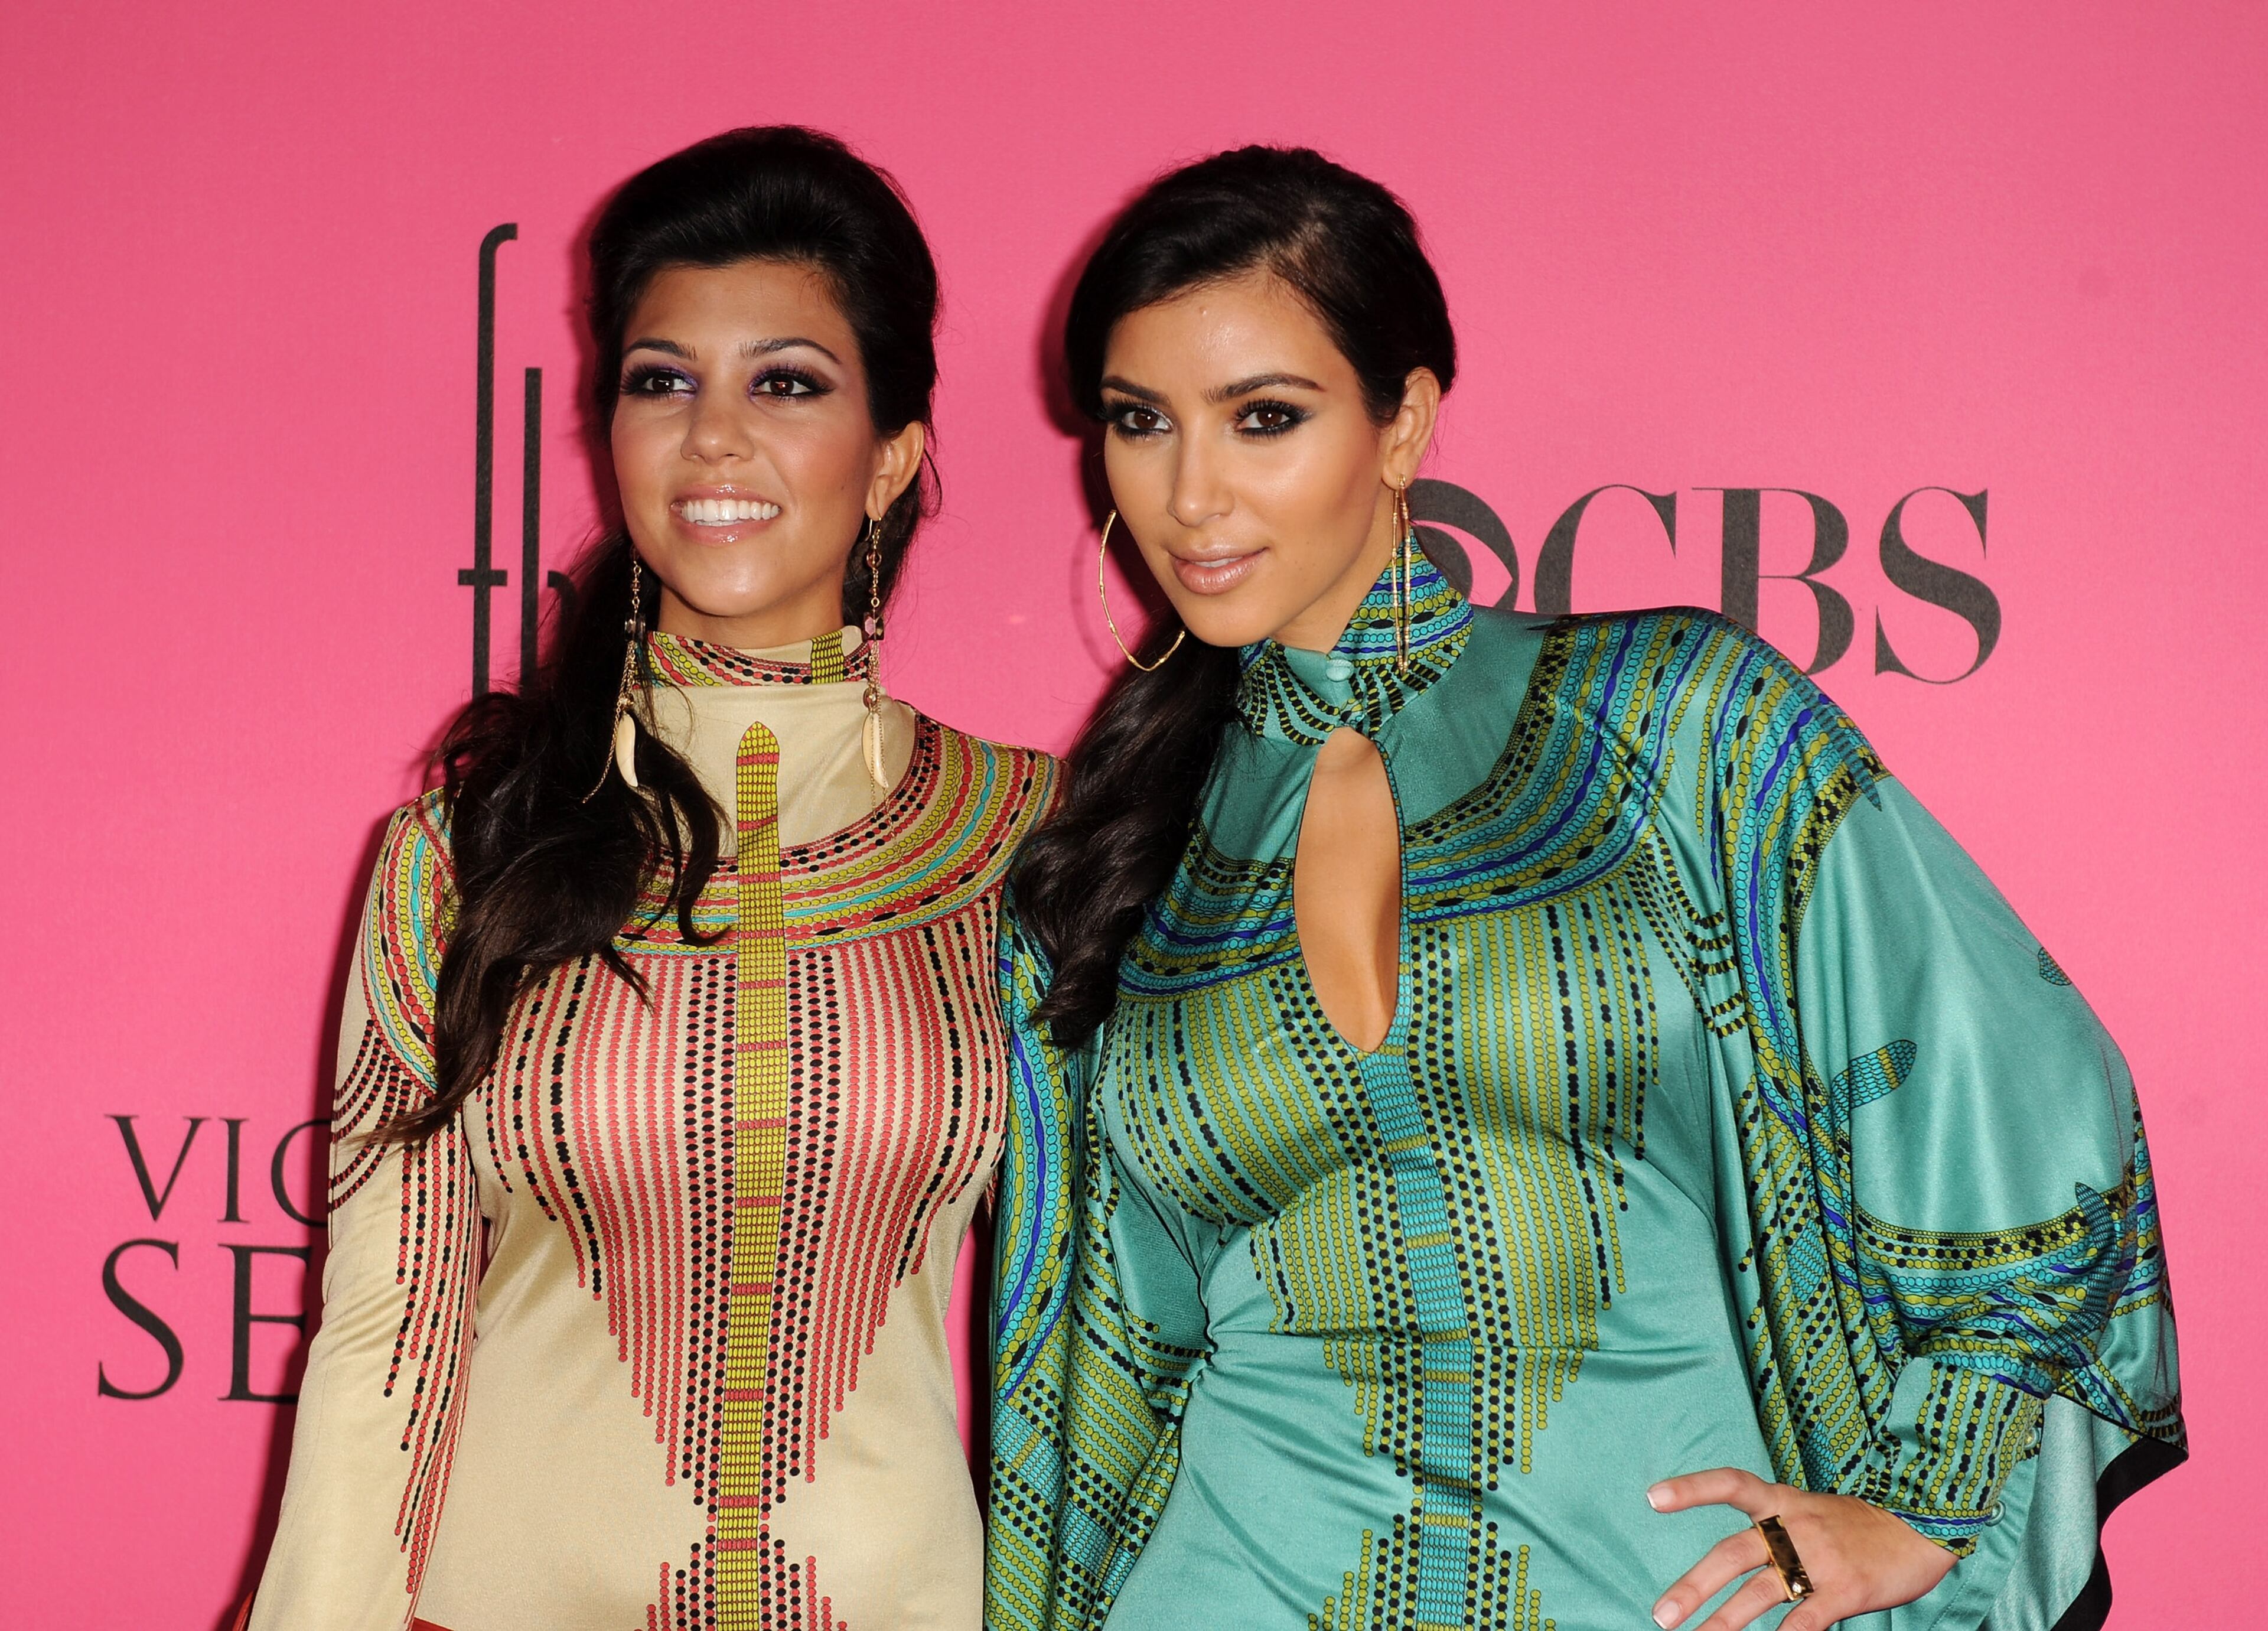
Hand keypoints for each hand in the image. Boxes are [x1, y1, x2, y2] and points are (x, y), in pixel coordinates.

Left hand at [1647, 1468, 1954, 1629]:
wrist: (1923, 1527)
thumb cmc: (1860, 1526)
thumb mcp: (1812, 1512)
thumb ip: (1775, 1531)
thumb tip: (1734, 1566)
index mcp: (1783, 1501)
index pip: (1731, 1484)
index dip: (1692, 1488)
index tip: (1652, 1497)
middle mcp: (1793, 1527)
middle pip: (1733, 1553)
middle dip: (1694, 1585)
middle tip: (1662, 1613)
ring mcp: (1818, 1559)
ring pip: (1760, 1592)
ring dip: (1725, 1621)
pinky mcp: (1844, 1590)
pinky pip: (1805, 1618)